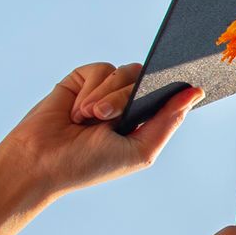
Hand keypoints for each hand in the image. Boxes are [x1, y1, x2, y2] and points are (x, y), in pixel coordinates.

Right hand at [0, 64, 199, 234]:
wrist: (40, 162)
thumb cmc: (88, 165)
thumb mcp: (139, 150)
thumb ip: (168, 122)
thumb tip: (195, 93)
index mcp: (145, 122)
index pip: (170, 96)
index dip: (176, 86)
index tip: (185, 78)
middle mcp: (128, 104)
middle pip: (148, 80)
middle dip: (128, 97)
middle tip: (106, 117)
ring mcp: (105, 91)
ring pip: (126, 72)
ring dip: (107, 95)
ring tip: (88, 117)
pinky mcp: (82, 80)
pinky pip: (101, 69)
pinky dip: (91, 87)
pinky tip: (78, 109)